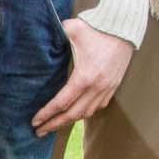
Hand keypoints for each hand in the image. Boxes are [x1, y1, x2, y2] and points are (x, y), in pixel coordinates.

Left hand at [31, 19, 131, 134]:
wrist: (124, 28)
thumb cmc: (98, 28)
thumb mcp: (72, 29)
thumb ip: (55, 34)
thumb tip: (42, 35)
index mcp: (84, 77)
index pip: (61, 103)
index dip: (46, 114)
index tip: (34, 121)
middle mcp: (96, 87)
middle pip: (72, 114)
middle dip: (54, 124)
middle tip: (40, 131)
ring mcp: (107, 88)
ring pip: (87, 113)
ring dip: (70, 121)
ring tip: (56, 124)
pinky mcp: (114, 85)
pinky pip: (98, 106)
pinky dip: (85, 112)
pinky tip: (77, 112)